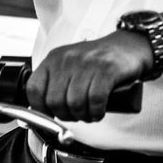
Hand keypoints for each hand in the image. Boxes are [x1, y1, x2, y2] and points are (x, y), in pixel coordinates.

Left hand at [25, 30, 150, 121]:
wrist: (128, 47)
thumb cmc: (97, 63)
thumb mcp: (70, 66)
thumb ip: (55, 85)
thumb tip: (42, 114)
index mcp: (53, 59)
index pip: (34, 90)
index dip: (41, 109)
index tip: (52, 115)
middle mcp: (67, 59)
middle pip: (55, 102)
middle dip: (66, 116)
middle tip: (77, 115)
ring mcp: (87, 63)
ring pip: (75, 104)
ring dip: (83, 116)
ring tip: (90, 113)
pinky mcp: (106, 70)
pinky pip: (95, 100)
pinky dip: (96, 112)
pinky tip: (99, 111)